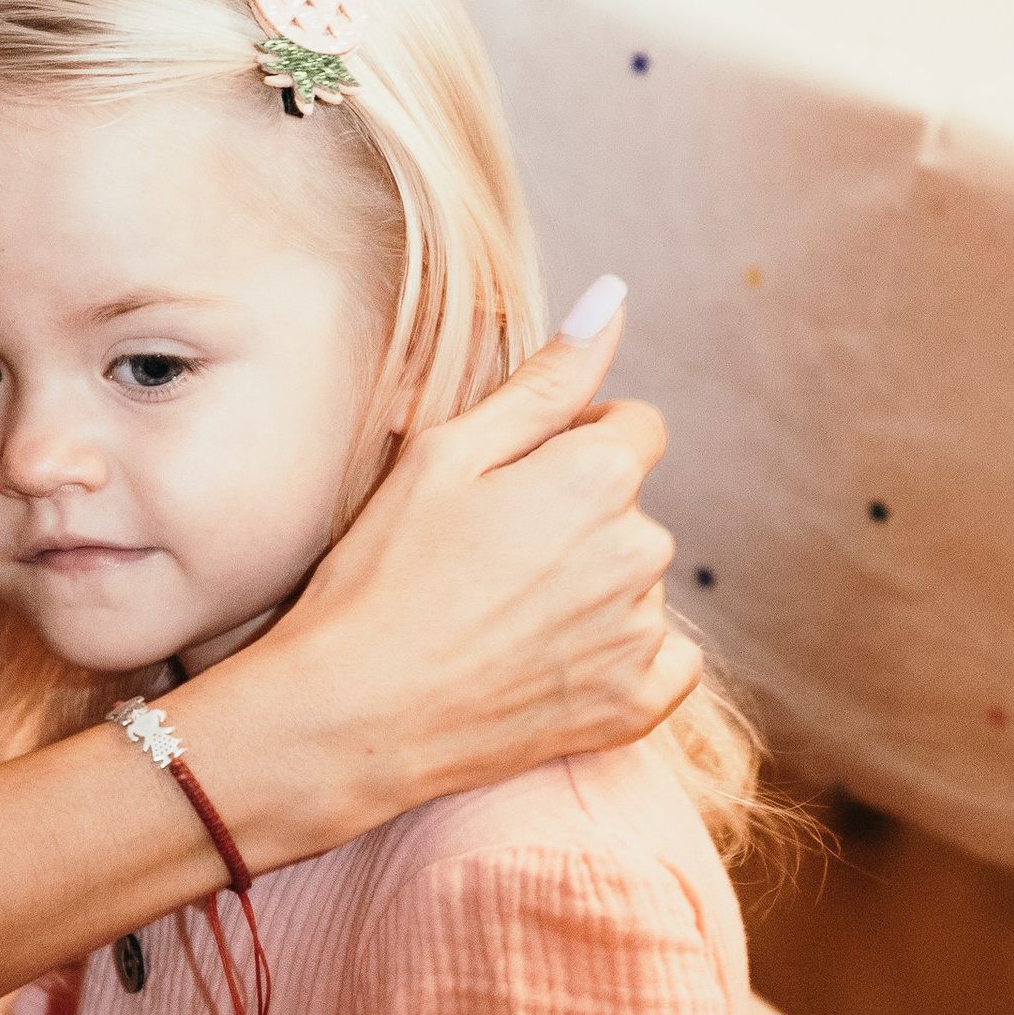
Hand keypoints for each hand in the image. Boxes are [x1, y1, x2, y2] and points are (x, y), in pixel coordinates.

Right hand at [182, 294, 694, 860]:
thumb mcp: (446, 454)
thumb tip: (615, 299)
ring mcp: (642, 633)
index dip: (573, 444)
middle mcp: (641, 549)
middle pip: (631, 508)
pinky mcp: (636, 704)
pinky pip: (663, 659)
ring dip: (590, 588)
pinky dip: (619, 657)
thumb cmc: (381, 575)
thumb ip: (545, 380)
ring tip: (500, 618)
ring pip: (636, 583)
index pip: (634, 429)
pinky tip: (546, 663)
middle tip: (485, 561)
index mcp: (598, 474)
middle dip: (577, 519)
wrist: (350, 715)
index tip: (511, 486)